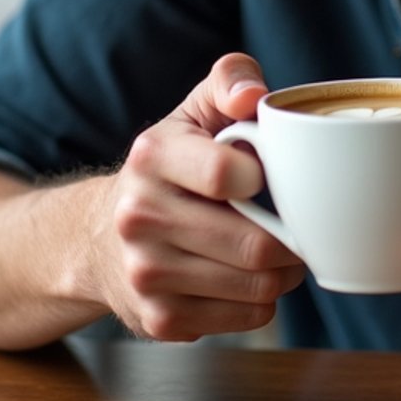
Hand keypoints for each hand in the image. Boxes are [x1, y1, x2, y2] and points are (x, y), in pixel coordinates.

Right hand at [89, 53, 305, 341]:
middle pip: (254, 245)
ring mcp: (146, 274)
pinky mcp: (159, 320)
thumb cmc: (172, 167)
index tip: (269, 177)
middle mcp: (139, 216)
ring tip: (280, 250)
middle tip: (300, 226)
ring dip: (285, 272)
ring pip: (257, 286)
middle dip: (293, 238)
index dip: (265, 179)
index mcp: (152, 156)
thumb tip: (254, 96)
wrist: (100, 237)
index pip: (224, 174)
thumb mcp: (194, 111)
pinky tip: (248, 277)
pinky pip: (246, 318)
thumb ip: (230, 79)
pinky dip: (262, 300)